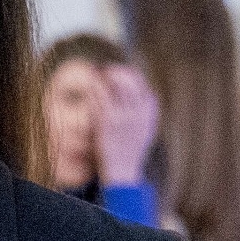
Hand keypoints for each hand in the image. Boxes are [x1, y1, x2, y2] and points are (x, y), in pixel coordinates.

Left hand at [96, 64, 159, 186]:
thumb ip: (146, 110)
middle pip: (127, 80)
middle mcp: (136, 112)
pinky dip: (94, 89)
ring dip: (103, 77)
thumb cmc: (132, 149)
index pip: (142, 84)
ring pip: (112, 87)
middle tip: (107, 69)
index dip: (131, 73)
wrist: (123, 171)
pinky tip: (91, 86)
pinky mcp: (105, 123)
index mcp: (148, 112)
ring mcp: (121, 116)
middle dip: (116, 71)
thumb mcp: (147, 128)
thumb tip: (146, 90)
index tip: (122, 71)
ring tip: (96, 73)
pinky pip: (99, 99)